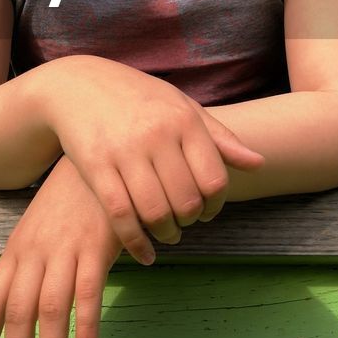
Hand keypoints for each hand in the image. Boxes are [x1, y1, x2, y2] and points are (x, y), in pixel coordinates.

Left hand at [0, 154, 121, 337]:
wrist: (96, 159)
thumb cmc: (70, 199)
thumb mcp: (39, 230)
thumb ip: (30, 265)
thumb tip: (21, 308)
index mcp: (16, 252)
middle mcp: (34, 253)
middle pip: (16, 315)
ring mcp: (64, 249)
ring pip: (49, 312)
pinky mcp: (96, 246)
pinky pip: (87, 294)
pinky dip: (85, 328)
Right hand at [41, 55, 264, 265]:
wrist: (78, 84)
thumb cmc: (139, 98)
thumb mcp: (181, 107)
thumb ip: (219, 138)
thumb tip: (258, 164)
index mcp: (183, 120)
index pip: (214, 179)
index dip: (215, 205)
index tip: (208, 211)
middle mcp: (156, 134)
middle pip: (186, 200)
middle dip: (190, 221)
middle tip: (185, 223)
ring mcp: (123, 151)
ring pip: (155, 212)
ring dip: (166, 233)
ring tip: (167, 233)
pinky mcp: (95, 167)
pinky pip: (120, 215)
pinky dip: (136, 242)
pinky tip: (144, 252)